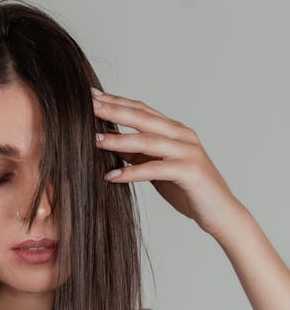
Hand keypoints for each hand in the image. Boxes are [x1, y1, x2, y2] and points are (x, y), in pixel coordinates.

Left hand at [91, 86, 243, 238]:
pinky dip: (131, 173)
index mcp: (175, 131)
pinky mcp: (190, 172)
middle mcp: (182, 135)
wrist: (220, 213)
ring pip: (148, 141)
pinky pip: (155, 169)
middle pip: (143, 118)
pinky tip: (111, 176)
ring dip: (119, 140)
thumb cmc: (188, 191)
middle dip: (115, 110)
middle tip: (89, 105)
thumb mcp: (157, 168)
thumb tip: (109, 143)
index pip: (142, 110)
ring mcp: (188, 151)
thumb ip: (138, 154)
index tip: (92, 96)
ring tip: (94, 140)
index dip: (117, 102)